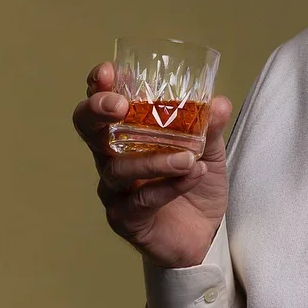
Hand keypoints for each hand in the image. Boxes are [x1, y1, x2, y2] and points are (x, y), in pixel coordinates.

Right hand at [73, 61, 232, 268]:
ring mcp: (115, 191)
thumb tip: (218, 102)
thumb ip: (209, 129)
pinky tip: (193, 176)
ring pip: (118, 169)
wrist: (203, 236)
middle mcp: (111, 159)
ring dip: (154, 160)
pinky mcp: (125, 219)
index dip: (97, 88)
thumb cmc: (195, 186)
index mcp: (125, 135)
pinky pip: (142, 200)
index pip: (100, 106)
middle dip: (97, 112)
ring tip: (188, 158)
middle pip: (88, 131)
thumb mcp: (208, 152)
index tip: (106, 71)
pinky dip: (170, 186)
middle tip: (120, 106)